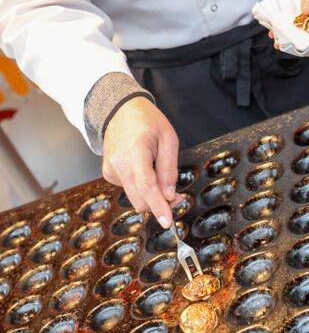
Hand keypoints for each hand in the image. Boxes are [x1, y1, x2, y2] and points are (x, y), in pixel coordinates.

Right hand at [102, 96, 180, 228]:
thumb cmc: (147, 122)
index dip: (158, 207)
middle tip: (176, 196)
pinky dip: (140, 187)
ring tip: (159, 175)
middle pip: (140, 199)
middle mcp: (118, 163)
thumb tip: (169, 196)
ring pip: (135, 198)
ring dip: (151, 196)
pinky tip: (143, 169)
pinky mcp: (109, 174)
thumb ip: (169, 169)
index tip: (167, 222)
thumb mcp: (168, 139)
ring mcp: (111, 170)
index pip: (146, 186)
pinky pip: (129, 190)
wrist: (120, 110)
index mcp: (135, 151)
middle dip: (159, 204)